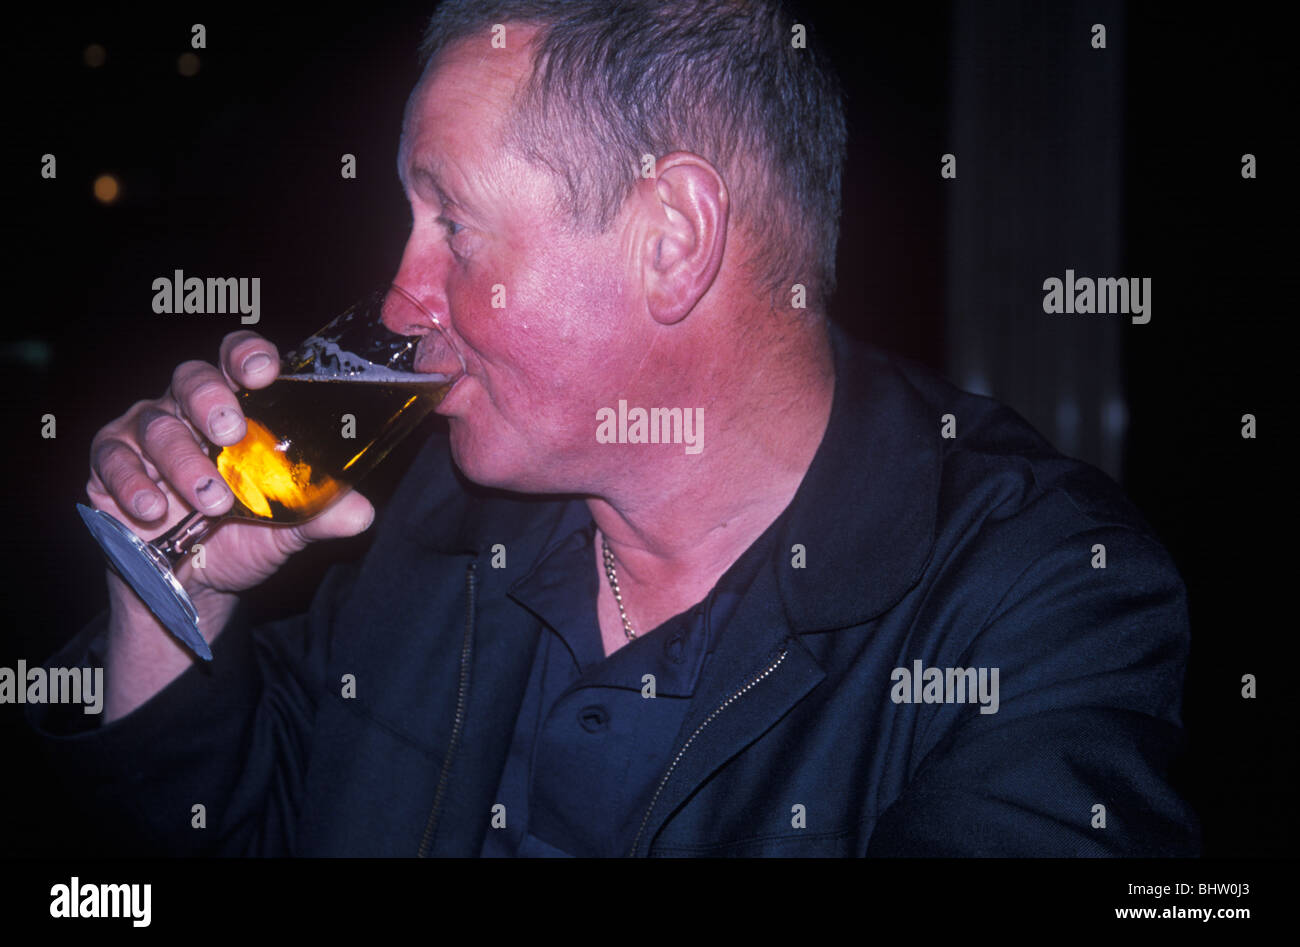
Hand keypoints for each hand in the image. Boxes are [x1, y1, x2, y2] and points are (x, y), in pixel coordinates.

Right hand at [87, 330, 375, 610]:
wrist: (193, 586)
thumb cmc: (242, 537)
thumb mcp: (287, 529)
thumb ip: (320, 515)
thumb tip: (360, 512)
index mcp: (237, 407)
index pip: (238, 360)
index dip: (247, 356)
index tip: (263, 371)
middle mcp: (188, 409)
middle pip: (193, 380)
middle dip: (211, 401)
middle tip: (231, 432)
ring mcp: (146, 433)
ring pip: (158, 426)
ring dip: (184, 463)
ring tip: (212, 503)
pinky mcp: (110, 465)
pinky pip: (113, 460)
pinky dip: (134, 485)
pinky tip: (156, 511)